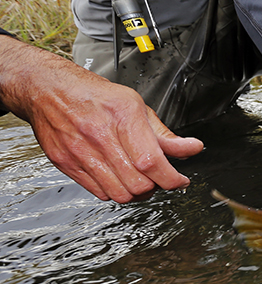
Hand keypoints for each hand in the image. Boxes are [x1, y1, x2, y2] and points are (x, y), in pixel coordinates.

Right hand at [0, 37, 203, 201]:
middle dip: (156, 186)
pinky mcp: (66, 163)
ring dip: (137, 193)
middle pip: (138, 183)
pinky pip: (99, 193)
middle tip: (159, 177)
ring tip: (140, 179)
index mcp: (122, 116)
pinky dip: (115, 191)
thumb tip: (192, 148)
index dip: (171, 178)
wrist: (48, 89)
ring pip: (120, 194)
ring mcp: (80, 151)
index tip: (180, 180)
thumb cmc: (94, 96)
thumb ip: (164, 134)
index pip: (151, 162)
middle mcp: (99, 135)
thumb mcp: (136, 106)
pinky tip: (118, 177)